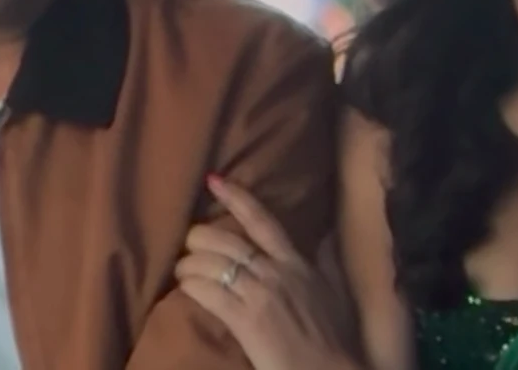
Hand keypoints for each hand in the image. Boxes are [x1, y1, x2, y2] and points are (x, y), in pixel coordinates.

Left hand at [174, 175, 361, 369]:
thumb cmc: (333, 337)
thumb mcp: (334, 291)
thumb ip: (326, 263)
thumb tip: (327, 239)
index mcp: (296, 263)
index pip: (262, 222)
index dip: (235, 198)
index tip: (213, 180)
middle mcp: (275, 272)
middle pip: (225, 241)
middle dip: (198, 239)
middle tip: (189, 247)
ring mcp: (259, 294)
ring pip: (211, 264)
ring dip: (189, 265)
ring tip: (184, 272)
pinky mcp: (245, 319)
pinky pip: (208, 293)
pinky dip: (192, 287)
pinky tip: (187, 289)